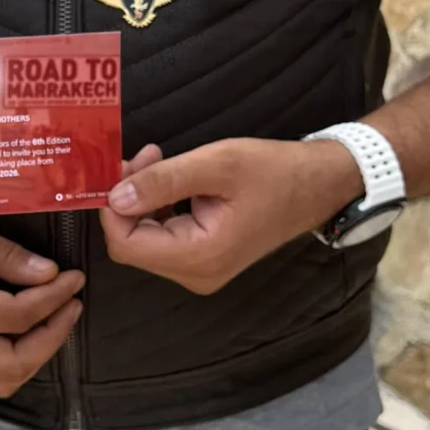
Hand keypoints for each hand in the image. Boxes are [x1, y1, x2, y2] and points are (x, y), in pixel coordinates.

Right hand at [0, 218, 83, 399]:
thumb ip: (1, 255)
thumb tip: (49, 274)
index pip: (16, 317)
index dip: (54, 299)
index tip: (74, 277)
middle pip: (12, 365)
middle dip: (52, 338)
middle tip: (71, 305)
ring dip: (34, 356)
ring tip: (53, 320)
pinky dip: (11, 362)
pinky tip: (22, 332)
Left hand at [99, 137, 359, 294]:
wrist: (318, 185)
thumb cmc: (273, 172)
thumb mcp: (216, 165)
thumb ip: (162, 181)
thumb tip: (114, 197)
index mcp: (199, 256)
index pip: (126, 243)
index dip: (112, 206)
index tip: (121, 166)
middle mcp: (195, 273)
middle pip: (132, 242)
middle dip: (126, 198)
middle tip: (142, 156)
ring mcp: (200, 269)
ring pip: (144, 239)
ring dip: (140, 198)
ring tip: (156, 159)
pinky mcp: (204, 258)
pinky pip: (163, 236)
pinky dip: (156, 206)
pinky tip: (168, 177)